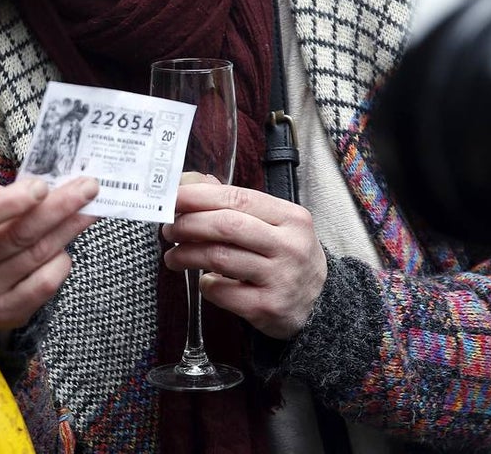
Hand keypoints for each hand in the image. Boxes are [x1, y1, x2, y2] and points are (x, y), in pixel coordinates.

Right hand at [0, 177, 98, 329]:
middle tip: (89, 187)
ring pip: (39, 255)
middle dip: (61, 207)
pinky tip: (62, 249)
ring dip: (71, 228)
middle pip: (21, 235)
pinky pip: (46, 283)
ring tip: (90, 209)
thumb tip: (42, 185)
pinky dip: (61, 261)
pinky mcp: (4, 312)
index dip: (13, 202)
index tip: (42, 186)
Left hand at [161, 179, 326, 339]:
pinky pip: (222, 291)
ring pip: (219, 258)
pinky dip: (205, 284)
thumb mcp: (277, 224)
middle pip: (227, 226)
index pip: (239, 198)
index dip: (200, 196)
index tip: (174, 198)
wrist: (320, 304)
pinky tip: (203, 281)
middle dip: (189, 224)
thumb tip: (192, 183)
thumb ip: (238, 204)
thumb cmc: (289, 257)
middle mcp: (289, 246)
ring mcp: (279, 278)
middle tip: (170, 229)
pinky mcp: (266, 307)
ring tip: (174, 256)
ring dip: (187, 255)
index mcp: (291, 218)